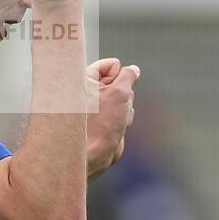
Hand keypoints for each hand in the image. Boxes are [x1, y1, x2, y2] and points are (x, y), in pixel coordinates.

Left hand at [85, 60, 139, 178]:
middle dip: (123, 95)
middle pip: (121, 83)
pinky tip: (116, 128)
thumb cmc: (101, 122)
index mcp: (85, 79)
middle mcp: (89, 90)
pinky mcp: (105, 118)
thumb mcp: (119, 92)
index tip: (114, 88)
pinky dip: (124, 119)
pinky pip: (124, 111)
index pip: (111, 65)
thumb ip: (128, 76)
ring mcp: (98, 105)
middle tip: (113, 108)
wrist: (94, 154)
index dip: (119, 74)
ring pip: (124, 98)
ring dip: (125, 108)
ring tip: (113, 120)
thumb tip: (133, 70)